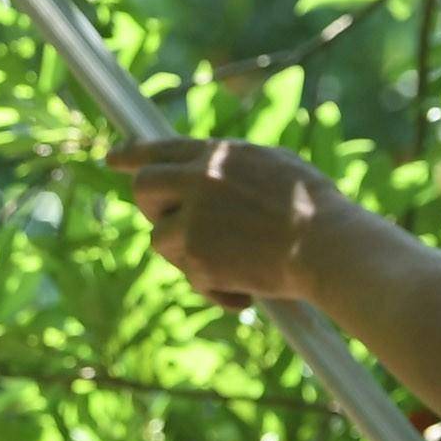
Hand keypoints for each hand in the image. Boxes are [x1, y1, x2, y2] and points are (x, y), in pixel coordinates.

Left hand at [107, 138, 375, 308]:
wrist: (328, 246)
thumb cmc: (314, 208)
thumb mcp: (273, 165)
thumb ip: (231, 166)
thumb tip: (206, 167)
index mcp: (218, 156)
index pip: (160, 148)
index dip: (132, 155)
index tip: (112, 159)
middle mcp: (198, 181)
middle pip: (144, 189)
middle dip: (152, 208)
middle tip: (176, 223)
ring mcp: (194, 221)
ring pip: (160, 239)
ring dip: (186, 253)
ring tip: (227, 262)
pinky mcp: (197, 260)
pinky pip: (188, 277)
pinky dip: (212, 287)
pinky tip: (242, 292)